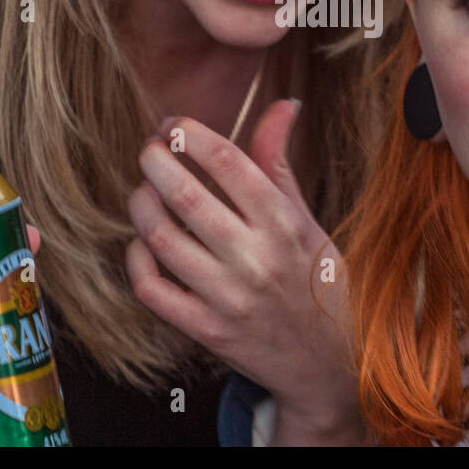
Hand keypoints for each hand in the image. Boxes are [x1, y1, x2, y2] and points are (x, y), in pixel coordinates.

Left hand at [127, 100, 364, 441]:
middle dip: (154, 161)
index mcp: (283, 223)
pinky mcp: (206, 331)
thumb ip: (280, 163)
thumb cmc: (321, 282)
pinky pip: (151, 289)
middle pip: (184, 195)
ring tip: (144, 192)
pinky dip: (137, 258)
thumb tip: (282, 105)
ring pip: (160, 239)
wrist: (331, 364)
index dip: (189, 134)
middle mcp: (255, 258)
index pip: (226, 161)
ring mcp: (227, 298)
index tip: (173, 125)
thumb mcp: (308, 220)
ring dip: (141, 205)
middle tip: (148, 150)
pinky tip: (144, 242)